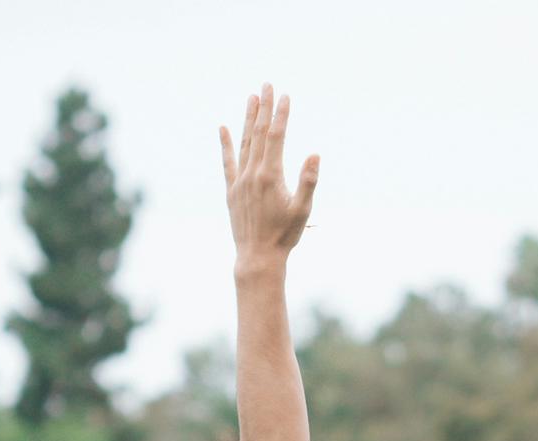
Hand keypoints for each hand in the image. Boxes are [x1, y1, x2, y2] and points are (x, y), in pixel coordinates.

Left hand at [219, 83, 318, 271]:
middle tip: (267, 85)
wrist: (257, 258)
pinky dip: (226, 144)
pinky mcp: (232, 191)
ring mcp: (240, 181)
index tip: (285, 96)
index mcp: (271, 176)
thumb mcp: (302, 211)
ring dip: (248, 119)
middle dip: (264, 108)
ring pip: (244, 143)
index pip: (276, 136)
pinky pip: (228, 162)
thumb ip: (308, 182)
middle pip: (259, 133)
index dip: (280, 114)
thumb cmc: (284, 236)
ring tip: (252, 98)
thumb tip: (314, 155)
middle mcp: (252, 174)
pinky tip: (223, 127)